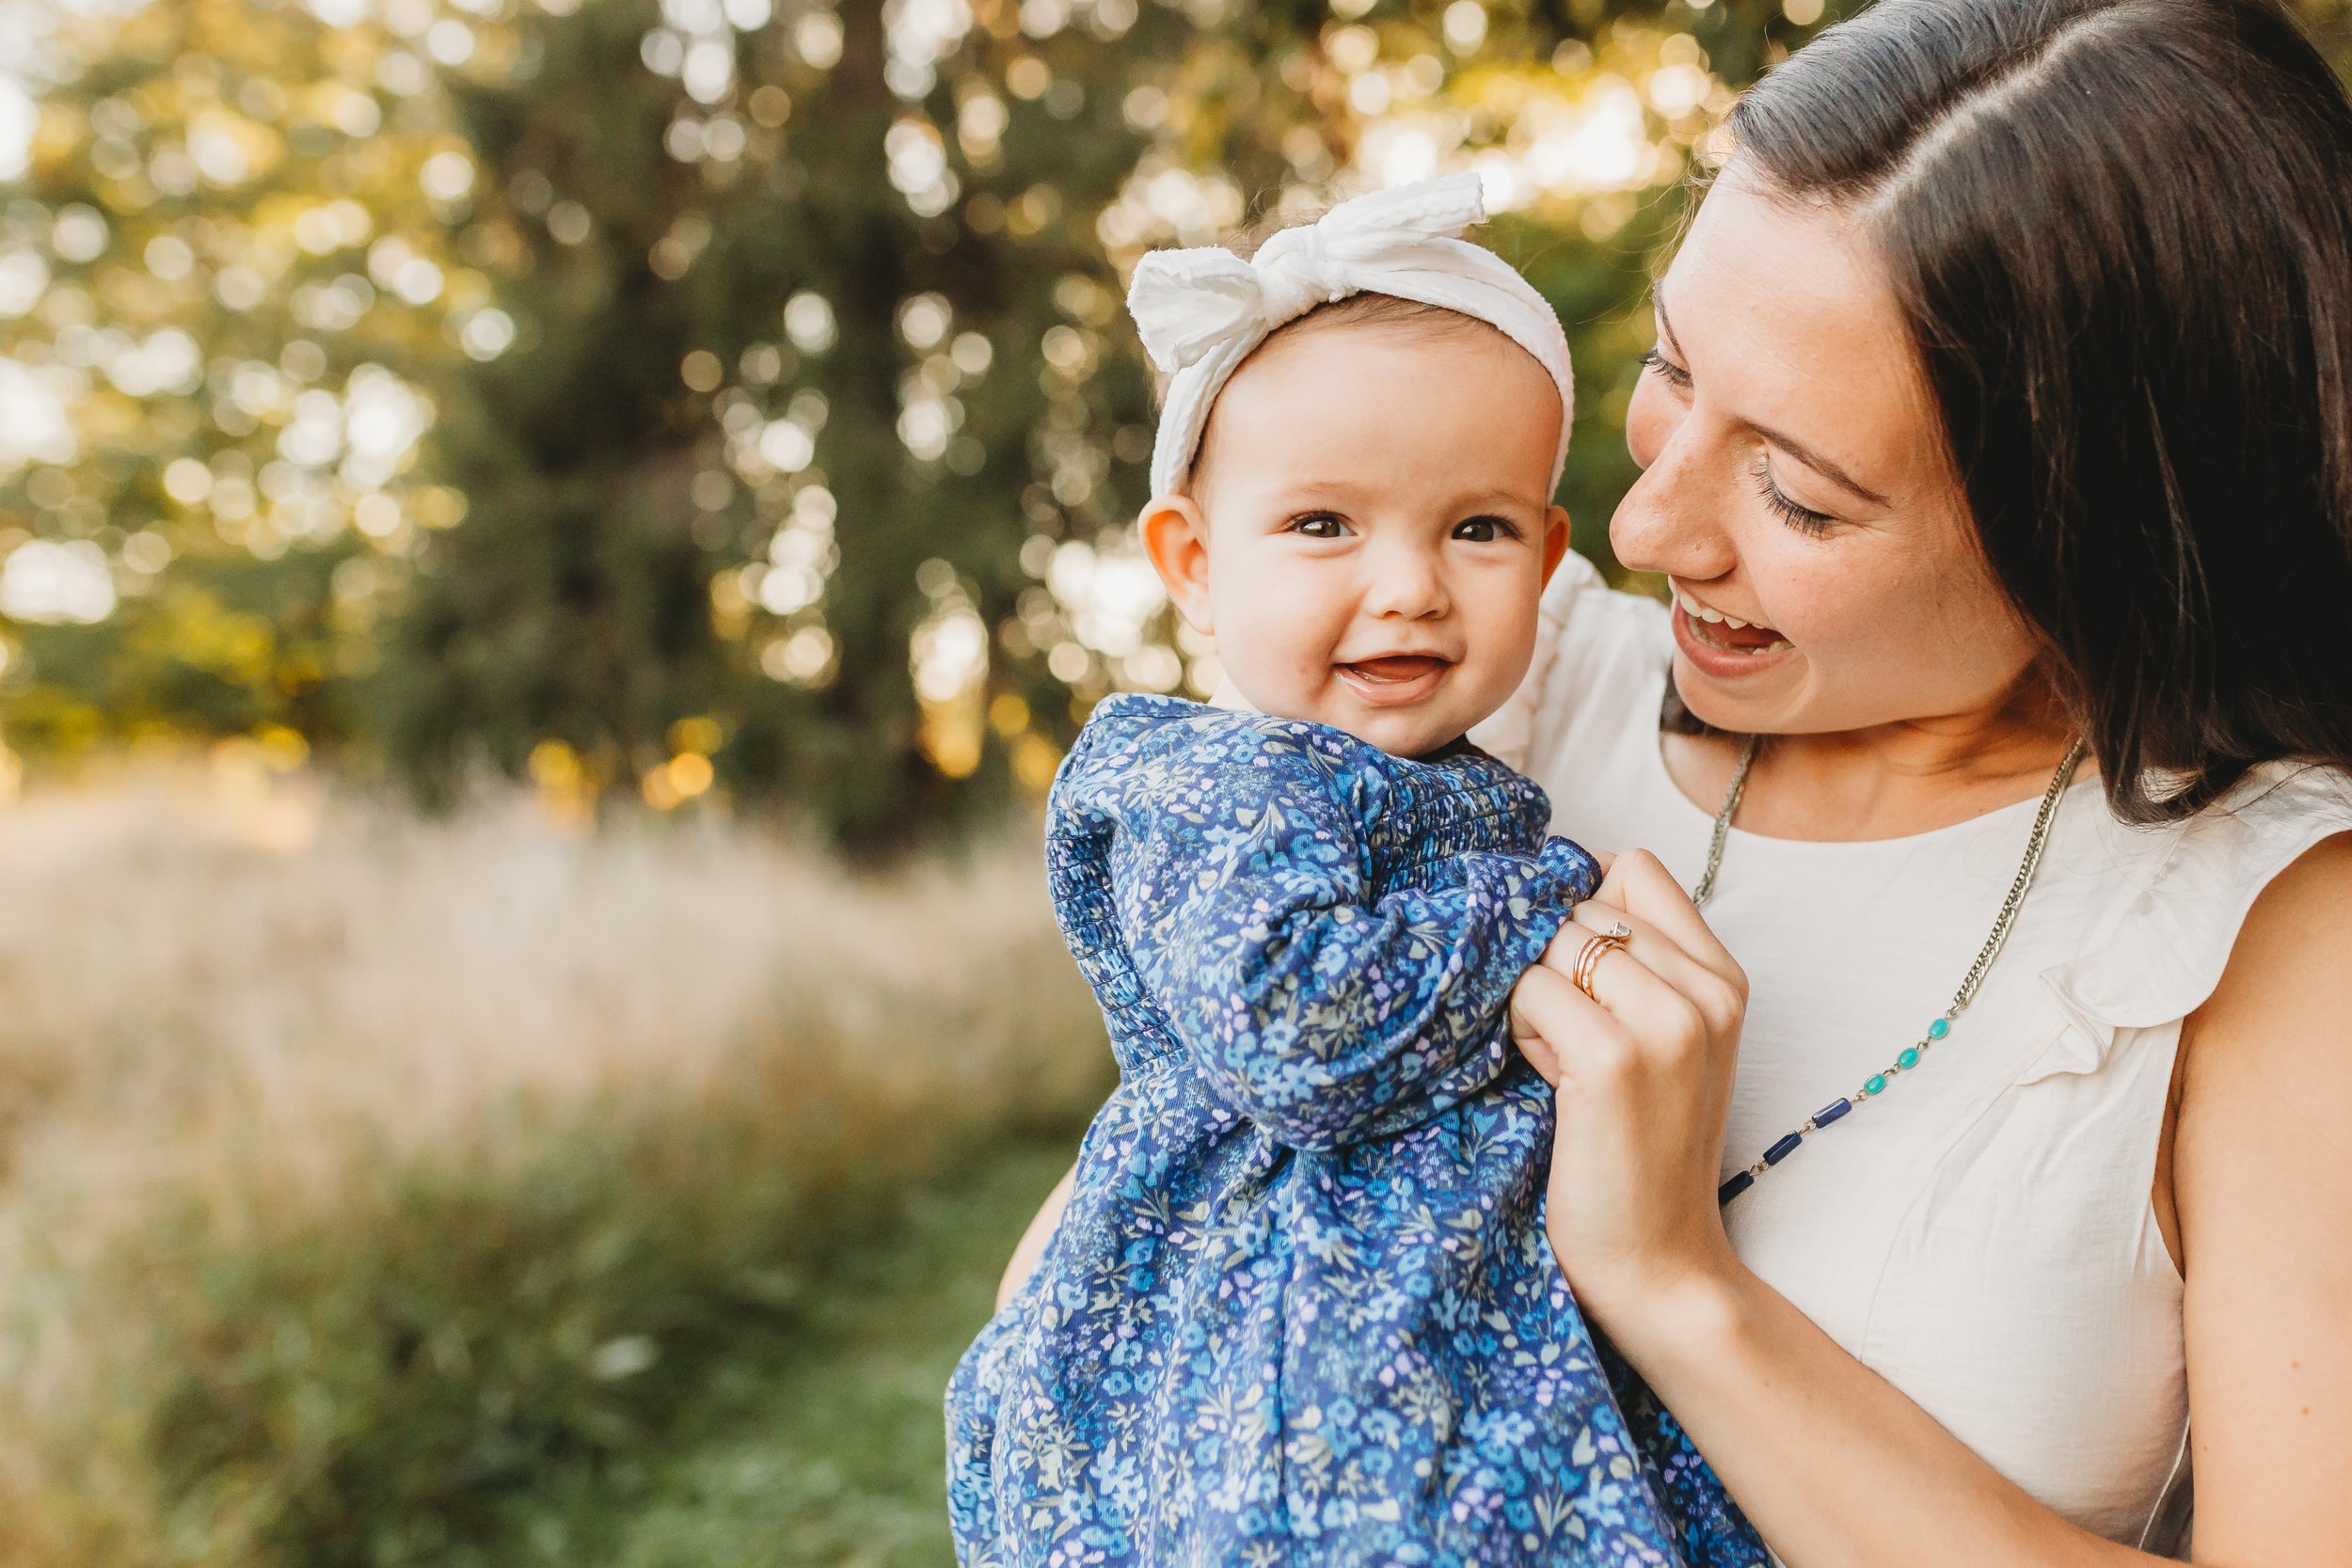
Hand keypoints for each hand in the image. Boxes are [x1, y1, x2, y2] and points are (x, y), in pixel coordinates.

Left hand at [1508, 849, 1748, 1321]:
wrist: (1659, 1263)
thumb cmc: (1641, 1150)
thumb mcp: (1663, 1041)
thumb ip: (1634, 963)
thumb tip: (1555, 879)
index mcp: (1724, 978)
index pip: (1632, 868)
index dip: (1581, 907)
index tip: (1580, 977)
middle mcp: (1707, 990)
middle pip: (1581, 905)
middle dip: (1554, 964)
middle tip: (1569, 1042)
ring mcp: (1666, 1022)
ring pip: (1552, 943)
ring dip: (1533, 998)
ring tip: (1561, 1064)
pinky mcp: (1614, 1058)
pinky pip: (1530, 990)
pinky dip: (1520, 1031)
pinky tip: (1549, 1083)